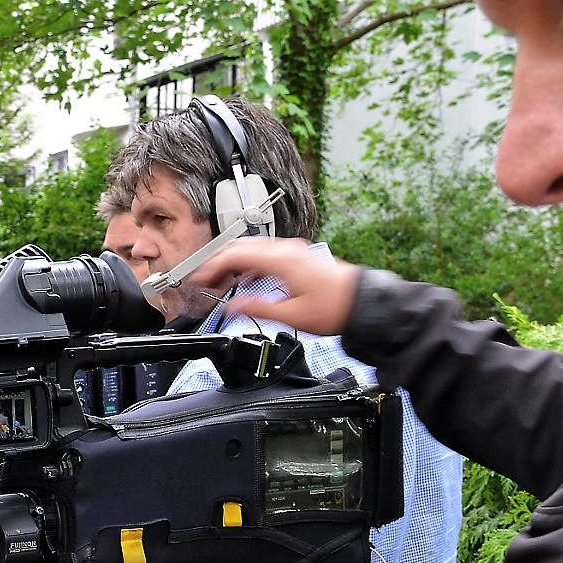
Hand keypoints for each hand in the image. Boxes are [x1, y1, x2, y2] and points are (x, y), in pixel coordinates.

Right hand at [182, 240, 360, 336]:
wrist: (362, 303)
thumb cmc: (334, 308)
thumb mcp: (290, 315)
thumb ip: (256, 308)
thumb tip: (230, 305)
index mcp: (280, 260)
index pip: (235, 254)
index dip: (212, 267)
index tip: (200, 280)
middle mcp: (285, 250)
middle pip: (241, 247)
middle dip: (218, 262)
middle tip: (204, 281)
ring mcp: (293, 251)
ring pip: (252, 249)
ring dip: (233, 263)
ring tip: (221, 281)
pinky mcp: (298, 258)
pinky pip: (266, 254)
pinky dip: (249, 265)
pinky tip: (246, 281)